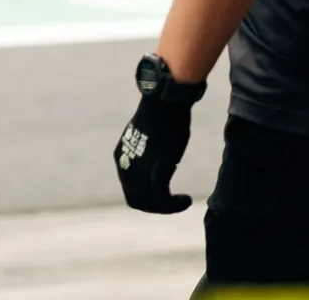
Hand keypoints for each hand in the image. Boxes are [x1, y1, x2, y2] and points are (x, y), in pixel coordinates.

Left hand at [114, 94, 192, 213]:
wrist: (165, 101)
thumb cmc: (161, 116)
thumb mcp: (146, 138)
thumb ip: (145, 154)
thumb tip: (154, 161)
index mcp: (122, 157)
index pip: (129, 189)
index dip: (146, 198)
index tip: (165, 195)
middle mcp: (126, 166)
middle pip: (136, 200)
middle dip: (156, 207)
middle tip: (174, 203)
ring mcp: (140, 169)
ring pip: (149, 203)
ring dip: (167, 208)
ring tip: (183, 201)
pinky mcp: (157, 169)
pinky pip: (162, 198)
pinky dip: (174, 205)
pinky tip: (186, 201)